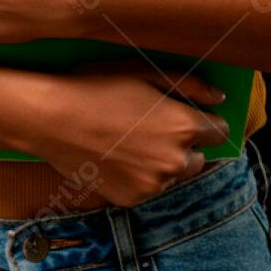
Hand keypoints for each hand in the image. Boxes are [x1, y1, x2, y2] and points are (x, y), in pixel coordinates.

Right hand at [6, 58, 231, 205]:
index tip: (183, 114)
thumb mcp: (145, 72)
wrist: (52, 118)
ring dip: (161, 163)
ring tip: (129, 142)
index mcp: (184, 127)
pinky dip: (139, 177)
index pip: (218, 131)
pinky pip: (148, 188)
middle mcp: (175, 161)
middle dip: (183, 145)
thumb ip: (190, 85)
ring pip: (172, 175)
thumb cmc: (97, 87)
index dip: (202, 120)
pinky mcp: (131, 198)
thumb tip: (219, 99)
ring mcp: (153, 184)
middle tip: (151, 128)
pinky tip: (116, 157)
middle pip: (198, 158)